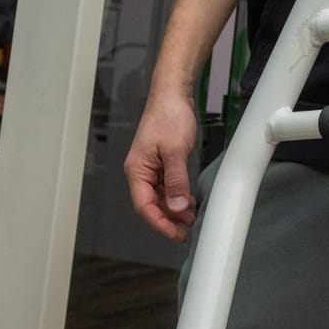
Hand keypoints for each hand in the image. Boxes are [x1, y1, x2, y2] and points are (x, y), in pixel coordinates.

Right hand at [124, 89, 200, 241]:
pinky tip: (188, 202)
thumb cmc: (168, 116)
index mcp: (137, 170)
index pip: (144, 206)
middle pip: (151, 205)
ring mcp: (151, 168)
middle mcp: (141, 172)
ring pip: (159, 197)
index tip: (175, 234)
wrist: (172, 94)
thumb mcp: (175, 151)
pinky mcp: (161, 163)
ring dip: (174, 210)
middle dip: (168, 220)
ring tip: (191, 219)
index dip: (160, 223)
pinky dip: (176, 196)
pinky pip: (166, 186)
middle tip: (186, 231)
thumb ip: (176, 180)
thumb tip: (176, 206)